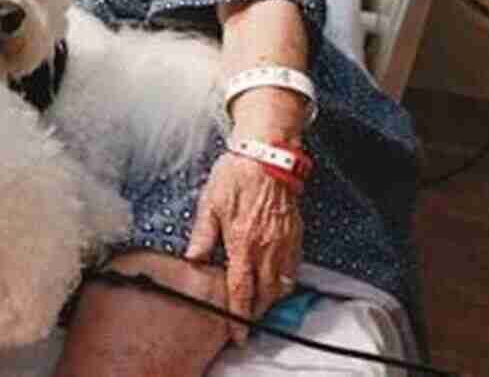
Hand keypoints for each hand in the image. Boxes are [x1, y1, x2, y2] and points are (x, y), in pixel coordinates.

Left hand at [184, 151, 302, 344]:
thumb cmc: (235, 176)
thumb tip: (192, 260)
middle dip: (256, 313)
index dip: (238, 315)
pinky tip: (275, 281)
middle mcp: (266, 248)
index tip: (237, 334)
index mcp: (242, 243)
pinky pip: (294, 268)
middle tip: (246, 323)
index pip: (240, 290)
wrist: (267, 155)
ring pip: (282, 285)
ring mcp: (285, 242)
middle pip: (265, 294)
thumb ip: (202, 236)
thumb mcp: (209, 204)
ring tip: (259, 305)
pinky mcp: (296, 234)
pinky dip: (285, 281)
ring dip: (271, 300)